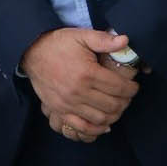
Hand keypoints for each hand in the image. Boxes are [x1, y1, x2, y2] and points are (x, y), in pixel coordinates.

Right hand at [20, 29, 139, 139]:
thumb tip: (125, 41)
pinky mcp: (60, 111)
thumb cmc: (58, 44)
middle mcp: (78, 92)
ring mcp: (68, 104)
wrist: (32, 53)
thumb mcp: (81, 36)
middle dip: (125, 102)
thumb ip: (104, 39)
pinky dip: (96, 129)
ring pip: (101, 119)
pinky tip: (104, 124)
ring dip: (114, 115)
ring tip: (118, 107)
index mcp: (87, 73)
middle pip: (112, 105)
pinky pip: (82, 127)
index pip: (118, 87)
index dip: (131, 89)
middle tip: (128, 96)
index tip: (134, 86)